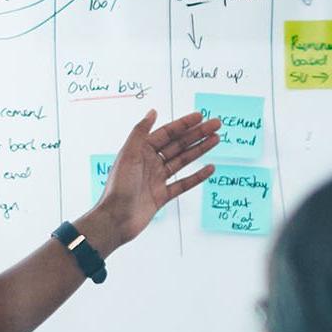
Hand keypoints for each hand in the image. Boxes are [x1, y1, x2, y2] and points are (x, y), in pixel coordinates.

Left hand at [87, 109, 220, 249]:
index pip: (167, 133)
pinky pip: (184, 183)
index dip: (184, 124)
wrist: (116, 220)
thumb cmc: (118, 187)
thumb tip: (152, 111)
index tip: (200, 116)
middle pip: (178, 144)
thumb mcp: (128, 155)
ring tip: (216, 140)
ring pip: (183, 161)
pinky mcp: (162, 196)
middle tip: (216, 124)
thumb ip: (141, 132)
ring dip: (200, 150)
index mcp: (141, 151)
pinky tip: (209, 168)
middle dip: (197, 134)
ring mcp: (157, 179)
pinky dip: (197, 176)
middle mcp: (150, 163)